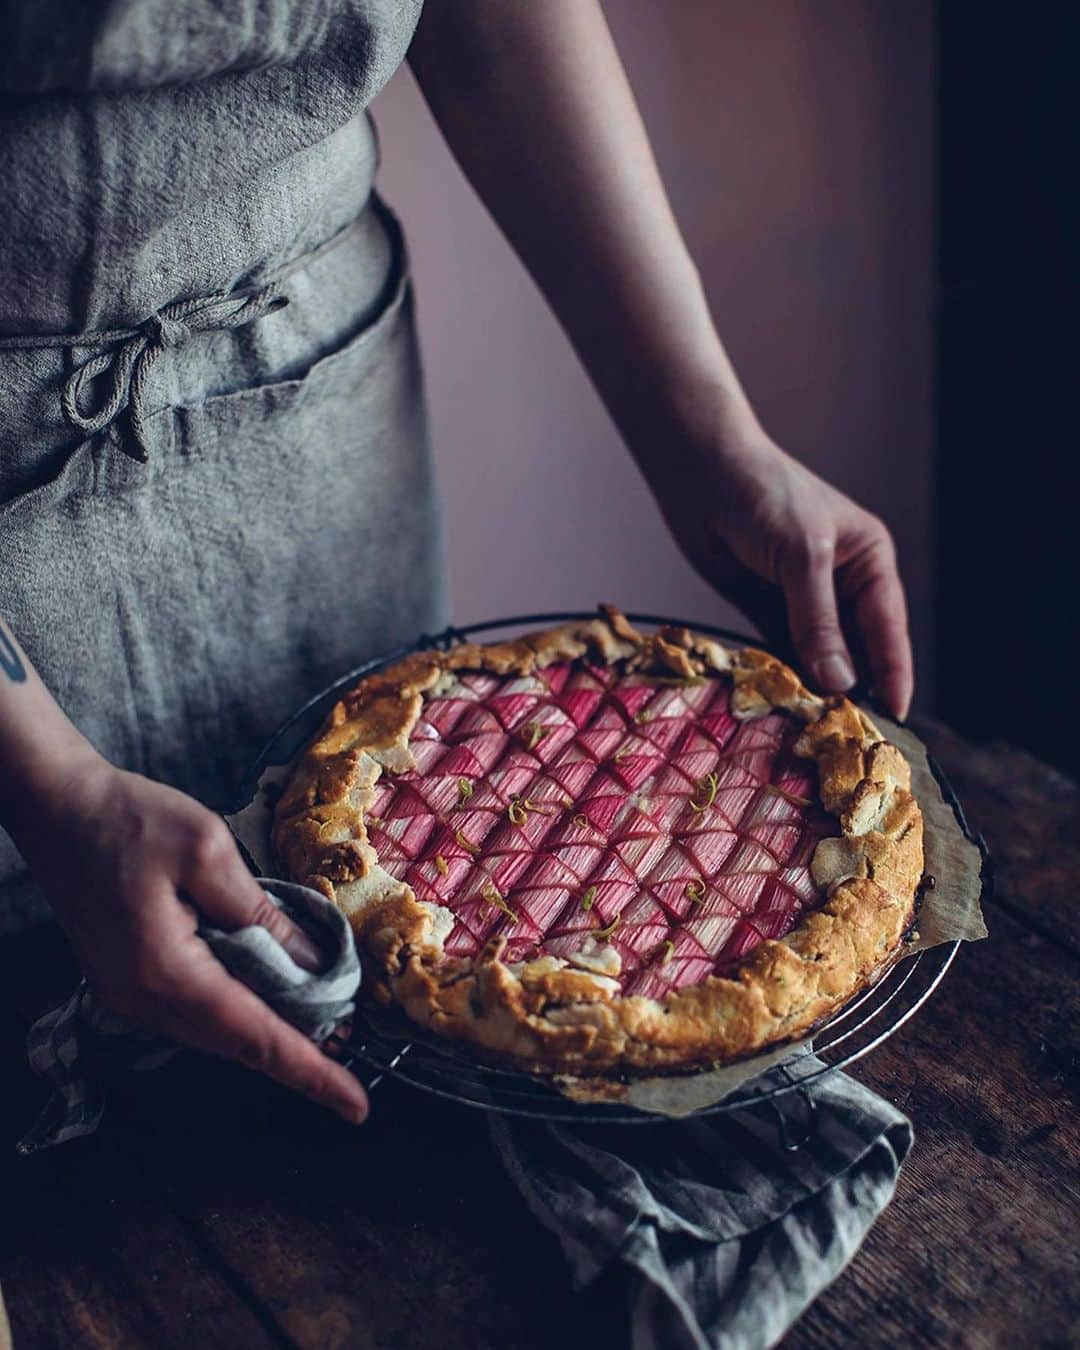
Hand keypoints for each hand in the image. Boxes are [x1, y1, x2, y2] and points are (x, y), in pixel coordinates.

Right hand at [11, 752, 367, 1123]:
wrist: (56, 807)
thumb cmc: (130, 819)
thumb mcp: (209, 853)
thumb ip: (262, 914)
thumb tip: (313, 963)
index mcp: (166, 973)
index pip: (254, 1037)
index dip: (310, 1072)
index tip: (356, 1105)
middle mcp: (142, 999)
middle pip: (235, 1043)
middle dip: (297, 1050)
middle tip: (352, 1044)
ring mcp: (128, 993)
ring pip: (214, 1030)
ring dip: (267, 1028)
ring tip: (322, 1018)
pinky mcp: (126, 977)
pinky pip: (194, 1009)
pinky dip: (237, 1006)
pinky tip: (268, 987)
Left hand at [656, 433, 913, 718]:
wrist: (701, 473)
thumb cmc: (764, 496)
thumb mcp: (801, 556)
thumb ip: (817, 621)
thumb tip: (840, 682)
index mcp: (870, 562)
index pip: (888, 630)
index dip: (893, 676)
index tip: (893, 721)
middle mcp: (843, 585)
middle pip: (857, 650)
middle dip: (853, 690)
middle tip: (848, 738)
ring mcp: (803, 599)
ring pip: (818, 656)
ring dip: (815, 688)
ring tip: (814, 731)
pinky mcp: (766, 609)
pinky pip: (782, 652)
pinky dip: (783, 676)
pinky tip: (782, 706)